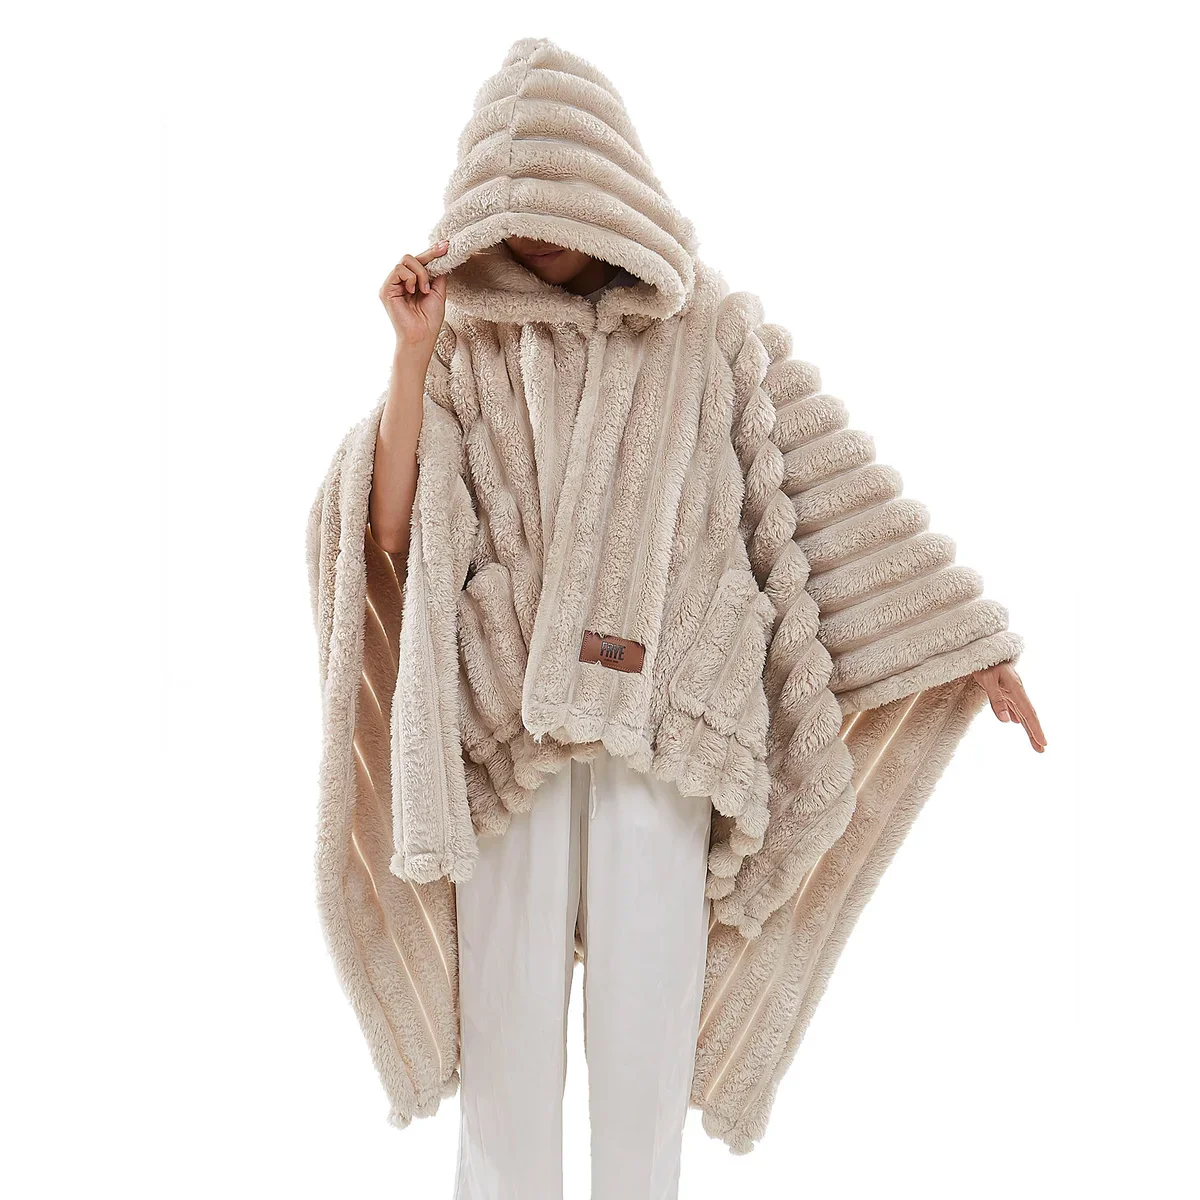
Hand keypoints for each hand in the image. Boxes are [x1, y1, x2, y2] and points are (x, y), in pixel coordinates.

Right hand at [380, 240, 449, 354]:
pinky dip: (411, 278)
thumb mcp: (438, 292)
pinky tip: (414, 291)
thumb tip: (442, 257)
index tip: (446, 245)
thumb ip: (437, 274)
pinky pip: (398, 270)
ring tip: (424, 290)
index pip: (420, 261)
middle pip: (411, 256)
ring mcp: (392, 285)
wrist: (422, 336)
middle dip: (428, 258)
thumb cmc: (429, 320)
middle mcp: (400, 282)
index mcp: (412, 282)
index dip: (432, 252)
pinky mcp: (386, 289)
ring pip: (405, 260)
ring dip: (420, 273)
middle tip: (439, 261)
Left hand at [971, 662, 1045, 752]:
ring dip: (1028, 727)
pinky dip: (1017, 716)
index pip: (1028, 713)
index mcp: (1016, 689)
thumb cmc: (985, 663)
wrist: (984, 648)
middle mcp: (1017, 691)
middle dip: (1035, 733)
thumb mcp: (988, 680)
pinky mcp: (1004, 689)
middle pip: (1028, 715)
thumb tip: (1006, 721)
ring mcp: (1011, 691)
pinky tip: (1017, 723)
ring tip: (1034, 742)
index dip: (1035, 729)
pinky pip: (1013, 706)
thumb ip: (996, 700)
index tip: (1043, 743)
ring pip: (1022, 712)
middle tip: (1042, 750)